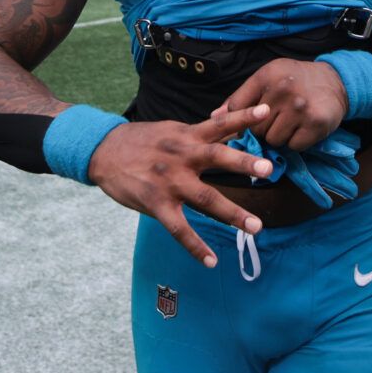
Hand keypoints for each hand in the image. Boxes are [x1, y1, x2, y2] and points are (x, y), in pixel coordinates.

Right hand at [86, 104, 273, 265]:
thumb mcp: (171, 130)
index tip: (265, 111)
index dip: (242, 116)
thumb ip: (199, 135)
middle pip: (217, 157)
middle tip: (269, 169)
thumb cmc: (141, 141)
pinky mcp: (155, 203)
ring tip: (255, 227)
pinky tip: (211, 261)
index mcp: (187, 136)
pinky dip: (195, 247)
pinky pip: (178, 229)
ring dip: (231, 213)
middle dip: (243, 163)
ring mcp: (169, 181)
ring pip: (205, 198)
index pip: (219, 123)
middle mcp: (181, 156)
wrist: (102, 151)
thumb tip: (232, 131)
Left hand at [214, 59, 347, 151]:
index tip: (247, 125)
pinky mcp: (315, 124)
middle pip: (255, 129)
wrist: (335, 81)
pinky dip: (296, 143)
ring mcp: (300, 107)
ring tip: (290, 123)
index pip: (237, 108)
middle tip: (278, 119)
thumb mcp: (267, 78)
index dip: (239, 122)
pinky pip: (293, 147)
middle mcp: (282, 90)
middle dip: (264, 130)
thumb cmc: (295, 80)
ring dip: (280, 137)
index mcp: (266, 76)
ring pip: (273, 140)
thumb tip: (214, 117)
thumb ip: (241, 97)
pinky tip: (303, 129)